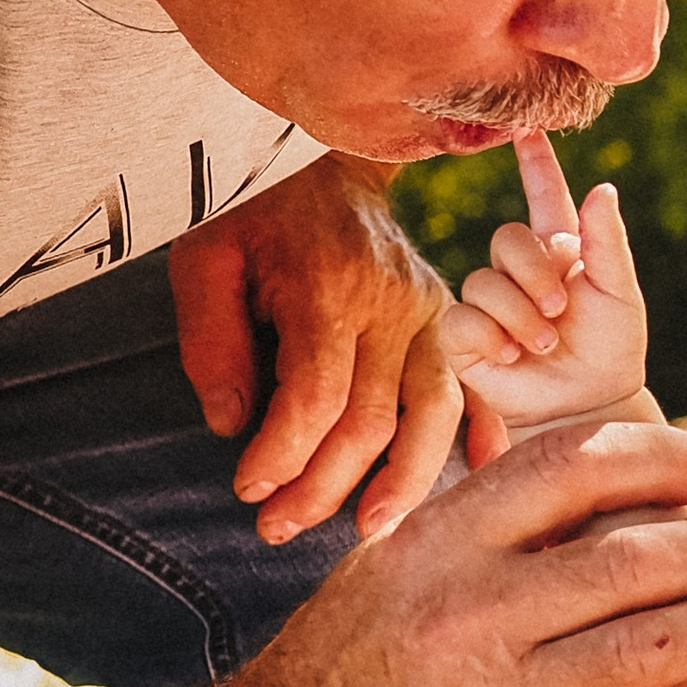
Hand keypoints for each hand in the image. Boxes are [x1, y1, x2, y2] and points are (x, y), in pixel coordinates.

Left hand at [167, 152, 458, 545]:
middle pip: (372, 421)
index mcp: (330, 287)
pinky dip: (481, 437)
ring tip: (366, 530)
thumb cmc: (252, 212)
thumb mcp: (205, 259)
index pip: (316, 396)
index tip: (248, 491)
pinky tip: (472, 480)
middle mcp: (393, 304)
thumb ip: (210, 342)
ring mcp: (431, 313)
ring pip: (433, 415)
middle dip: (323, 488)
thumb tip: (230, 426)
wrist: (324, 156)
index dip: (282, 456)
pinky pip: (473, 389)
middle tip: (276, 529)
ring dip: (403, 484)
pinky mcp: (448, 322)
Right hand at [438, 135, 649, 445]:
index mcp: (560, 250)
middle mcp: (519, 271)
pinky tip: (511, 356)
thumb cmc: (610, 351)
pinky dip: (491, 335)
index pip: (543, 194)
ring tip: (545, 343)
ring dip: (519, 314)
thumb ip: (607, 241)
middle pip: (506, 239)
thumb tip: (602, 187)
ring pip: (483, 280)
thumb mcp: (619, 293)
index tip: (526, 126)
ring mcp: (489, 303)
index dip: (535, 161)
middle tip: (560, 310)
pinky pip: (462, 318)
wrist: (589, 408)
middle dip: (535, 275)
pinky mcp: (465, 338)